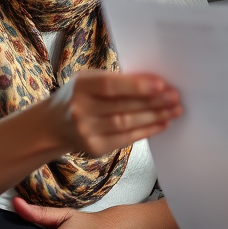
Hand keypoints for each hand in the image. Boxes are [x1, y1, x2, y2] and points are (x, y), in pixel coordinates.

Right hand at [45, 70, 182, 158]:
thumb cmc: (80, 96)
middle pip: (122, 107)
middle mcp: (80, 110)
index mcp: (80, 86)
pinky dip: (146, 131)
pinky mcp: (94, 148)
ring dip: (154, 117)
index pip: (110, 86)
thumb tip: (155, 83)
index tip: (161, 85)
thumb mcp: (90, 81)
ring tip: (174, 110)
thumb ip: (118, 81)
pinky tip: (162, 124)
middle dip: (153, 102)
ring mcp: (86, 131)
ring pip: (126, 124)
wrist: (52, 125)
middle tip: (175, 98)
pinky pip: (126, 139)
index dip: (136, 86)